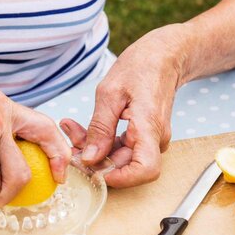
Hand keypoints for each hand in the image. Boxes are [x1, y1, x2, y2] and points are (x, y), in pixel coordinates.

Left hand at [62, 25, 185, 187]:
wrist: (164, 56)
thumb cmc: (141, 66)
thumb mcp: (110, 93)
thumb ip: (99, 128)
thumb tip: (90, 159)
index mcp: (149, 127)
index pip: (145, 170)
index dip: (122, 178)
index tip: (98, 171)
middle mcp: (155, 138)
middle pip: (125, 165)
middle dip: (94, 159)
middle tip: (70, 143)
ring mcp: (150, 139)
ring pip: (120, 158)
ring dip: (94, 150)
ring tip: (72, 130)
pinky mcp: (143, 137)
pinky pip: (121, 148)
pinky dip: (101, 143)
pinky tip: (83, 130)